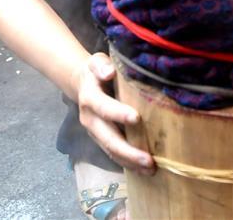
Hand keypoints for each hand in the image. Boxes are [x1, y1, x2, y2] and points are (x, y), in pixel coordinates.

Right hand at [75, 52, 154, 174]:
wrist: (82, 84)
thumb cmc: (96, 71)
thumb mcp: (96, 62)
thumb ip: (101, 65)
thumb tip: (109, 71)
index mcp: (90, 98)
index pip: (104, 107)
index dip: (118, 114)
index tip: (136, 118)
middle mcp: (90, 119)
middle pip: (108, 138)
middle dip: (128, 151)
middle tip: (149, 160)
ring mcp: (95, 132)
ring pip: (111, 151)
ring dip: (130, 162)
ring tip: (151, 169)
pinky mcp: (101, 140)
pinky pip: (113, 154)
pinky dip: (128, 163)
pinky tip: (144, 170)